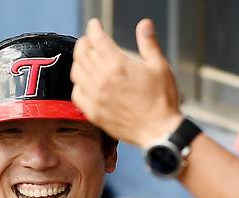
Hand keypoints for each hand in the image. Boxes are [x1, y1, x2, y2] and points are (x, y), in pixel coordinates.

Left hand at [71, 18, 181, 147]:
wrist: (158, 131)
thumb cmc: (162, 100)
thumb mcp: (160, 66)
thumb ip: (149, 43)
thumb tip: (144, 25)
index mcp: (118, 65)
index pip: (97, 39)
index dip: (94, 29)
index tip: (94, 25)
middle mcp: (102, 80)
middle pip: (82, 54)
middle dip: (84, 42)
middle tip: (88, 40)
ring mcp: (95, 97)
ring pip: (76, 72)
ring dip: (78, 61)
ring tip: (85, 59)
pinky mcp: (93, 113)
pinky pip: (76, 94)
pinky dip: (77, 84)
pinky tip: (84, 82)